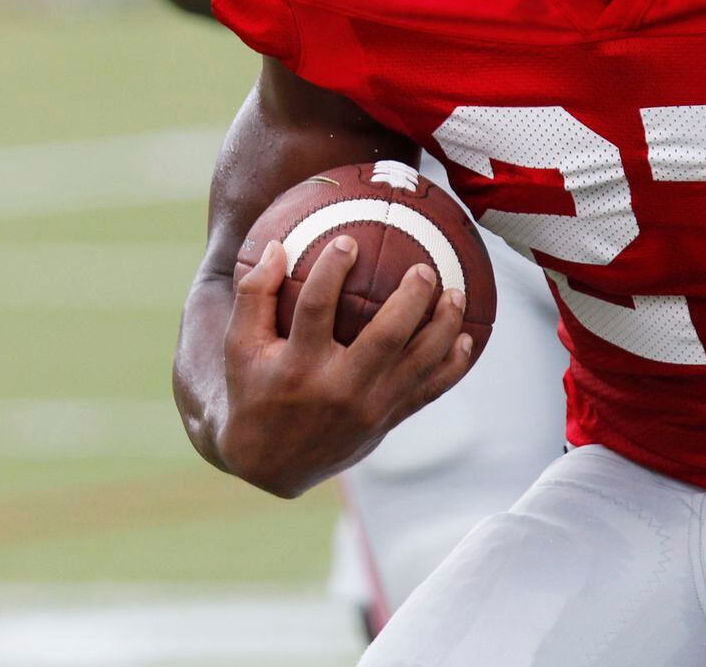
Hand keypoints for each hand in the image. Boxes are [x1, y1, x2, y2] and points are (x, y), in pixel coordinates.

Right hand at [218, 236, 473, 496]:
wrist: (271, 464)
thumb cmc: (253, 390)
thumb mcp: (239, 346)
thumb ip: (254, 295)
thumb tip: (274, 246)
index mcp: (297, 366)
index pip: (317, 308)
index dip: (333, 271)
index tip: (348, 241)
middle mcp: (337, 388)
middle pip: (386, 337)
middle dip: (411, 299)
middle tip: (425, 268)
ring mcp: (368, 409)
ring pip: (418, 364)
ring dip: (444, 327)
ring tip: (457, 293)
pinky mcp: (388, 422)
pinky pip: (429, 391)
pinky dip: (453, 365)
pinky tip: (466, 339)